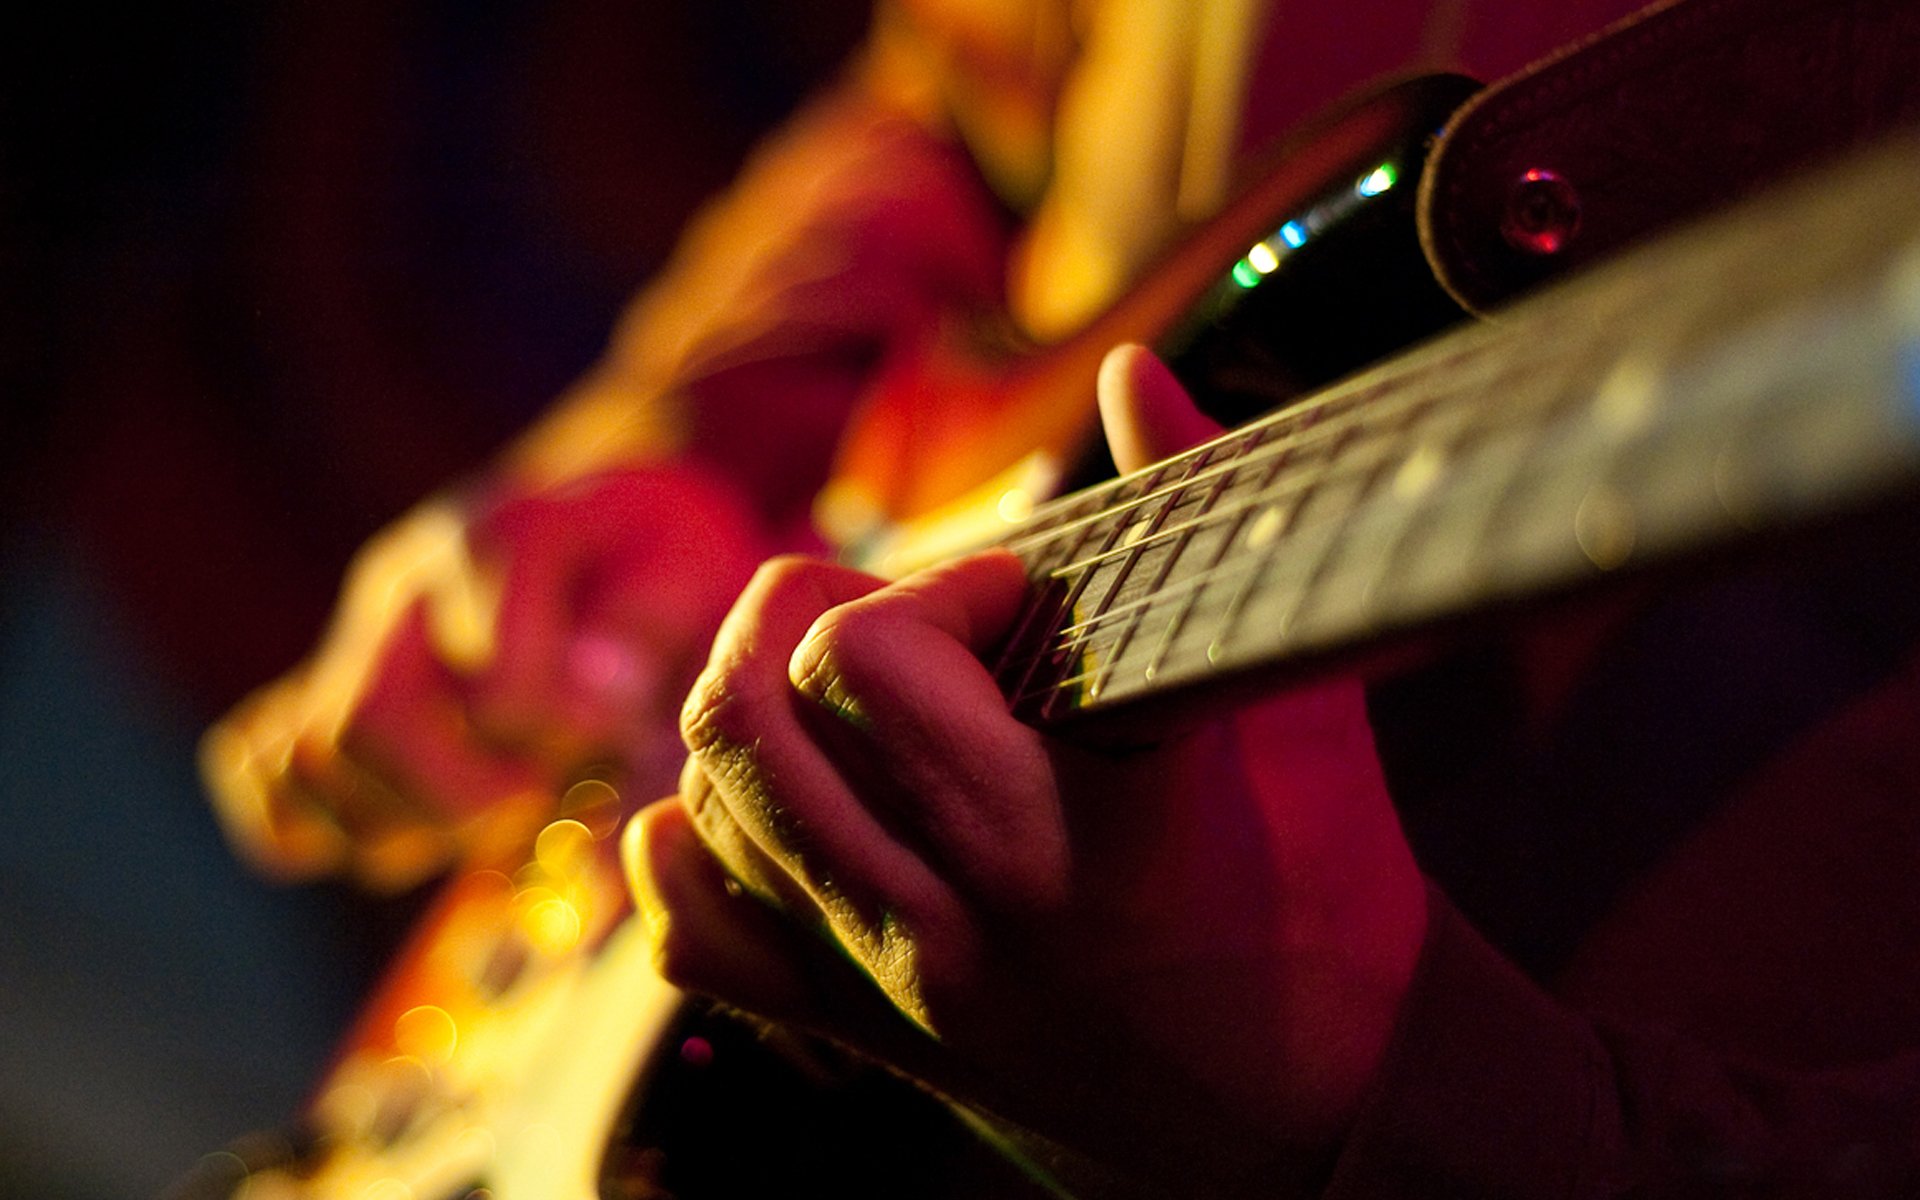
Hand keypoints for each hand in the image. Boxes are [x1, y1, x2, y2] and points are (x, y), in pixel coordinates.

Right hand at [201, 463, 765, 889]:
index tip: (617, 728)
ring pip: (305, 764)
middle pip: (367, 729)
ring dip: (399, 824)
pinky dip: (320, 827)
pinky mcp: (329, 683)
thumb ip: (646, 626)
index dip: (563, 741)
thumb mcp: (695, 568)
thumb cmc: (668, 560)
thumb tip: (593, 695)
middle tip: (540, 795)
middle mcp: (408, 581)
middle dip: (462, 799)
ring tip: (488, 809)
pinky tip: (418, 825)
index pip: (500, 694)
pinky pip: (264, 774)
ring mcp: (356, 635)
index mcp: (505, 539)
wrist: (625, 528)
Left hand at [629, 347, 1428, 1194]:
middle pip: (756, 709)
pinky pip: (699, 939)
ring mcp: (900, 987)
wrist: (1317, 1107)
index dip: (941, 581)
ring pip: (714, 801)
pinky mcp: (868, 1035)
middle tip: (912, 620)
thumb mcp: (1295, 710)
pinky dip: (692, 847)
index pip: (877, 655)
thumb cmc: (1326, 897)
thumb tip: (1133, 373)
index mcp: (1074, 835)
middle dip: (812, 613)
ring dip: (760, 703)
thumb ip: (1202, 520)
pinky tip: (745, 796)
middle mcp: (962, 919)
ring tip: (855, 692)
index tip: (1015, 591)